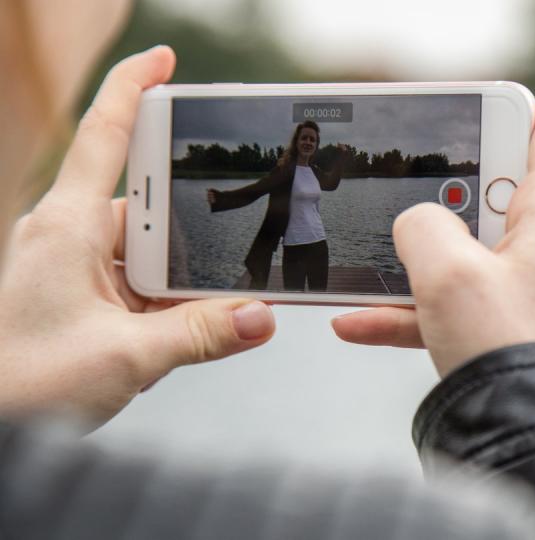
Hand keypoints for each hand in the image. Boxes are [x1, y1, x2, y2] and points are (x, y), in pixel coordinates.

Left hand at [0, 47, 275, 426]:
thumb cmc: (22, 382)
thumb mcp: (125, 357)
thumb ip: (201, 333)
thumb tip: (262, 316)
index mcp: (67, 226)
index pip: (106, 135)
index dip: (135, 88)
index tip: (166, 59)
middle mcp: (68, 236)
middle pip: (146, 204)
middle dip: (189, 232)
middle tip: (220, 263)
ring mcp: (73, 267)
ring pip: (147, 253)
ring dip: (178, 282)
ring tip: (191, 320)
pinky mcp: (80, 296)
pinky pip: (136, 284)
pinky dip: (163, 304)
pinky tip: (177, 333)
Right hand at [333, 104, 534, 375]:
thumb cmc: (508, 352)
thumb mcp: (445, 275)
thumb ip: (422, 226)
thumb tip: (420, 223)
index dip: (508, 114)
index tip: (463, 128)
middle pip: (511, 189)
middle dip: (454, 202)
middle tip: (415, 211)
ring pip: (490, 252)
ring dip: (433, 261)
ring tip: (377, 274)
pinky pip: (488, 299)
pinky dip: (438, 306)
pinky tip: (365, 325)